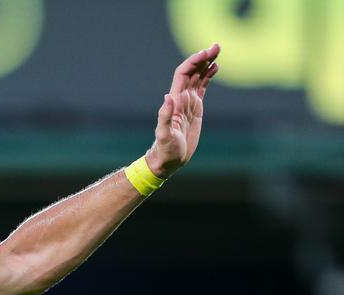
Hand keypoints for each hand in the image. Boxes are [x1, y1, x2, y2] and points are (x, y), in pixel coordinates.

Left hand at [145, 43, 220, 178]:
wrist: (168, 160)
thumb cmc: (165, 150)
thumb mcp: (165, 135)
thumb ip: (164, 117)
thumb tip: (168, 96)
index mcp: (174, 101)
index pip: (184, 74)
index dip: (194, 62)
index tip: (207, 53)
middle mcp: (181, 98)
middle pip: (192, 71)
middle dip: (203, 57)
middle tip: (217, 46)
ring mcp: (188, 102)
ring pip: (198, 77)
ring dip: (206, 63)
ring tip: (218, 51)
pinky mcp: (194, 108)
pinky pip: (201, 88)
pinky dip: (207, 76)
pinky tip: (215, 67)